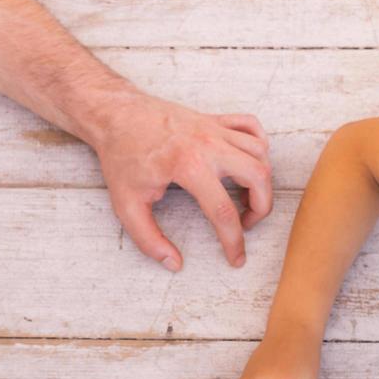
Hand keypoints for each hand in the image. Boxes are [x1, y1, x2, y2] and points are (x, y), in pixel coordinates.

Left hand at [92, 93, 272, 269]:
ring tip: (246, 197)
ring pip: (260, 152)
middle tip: (245, 223)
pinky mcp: (214, 119)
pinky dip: (259, 144)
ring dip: (262, 179)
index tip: (236, 257)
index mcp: (188, 165)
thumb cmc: (121, 157)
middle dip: (262, 207)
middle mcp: (208, 144)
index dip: (234, 241)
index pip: (223, 211)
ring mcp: (214, 129)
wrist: (116, 115)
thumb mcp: (126, 204)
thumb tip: (173, 263)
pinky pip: (251, 126)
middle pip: (257, 176)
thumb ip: (148, 239)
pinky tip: (247, 162)